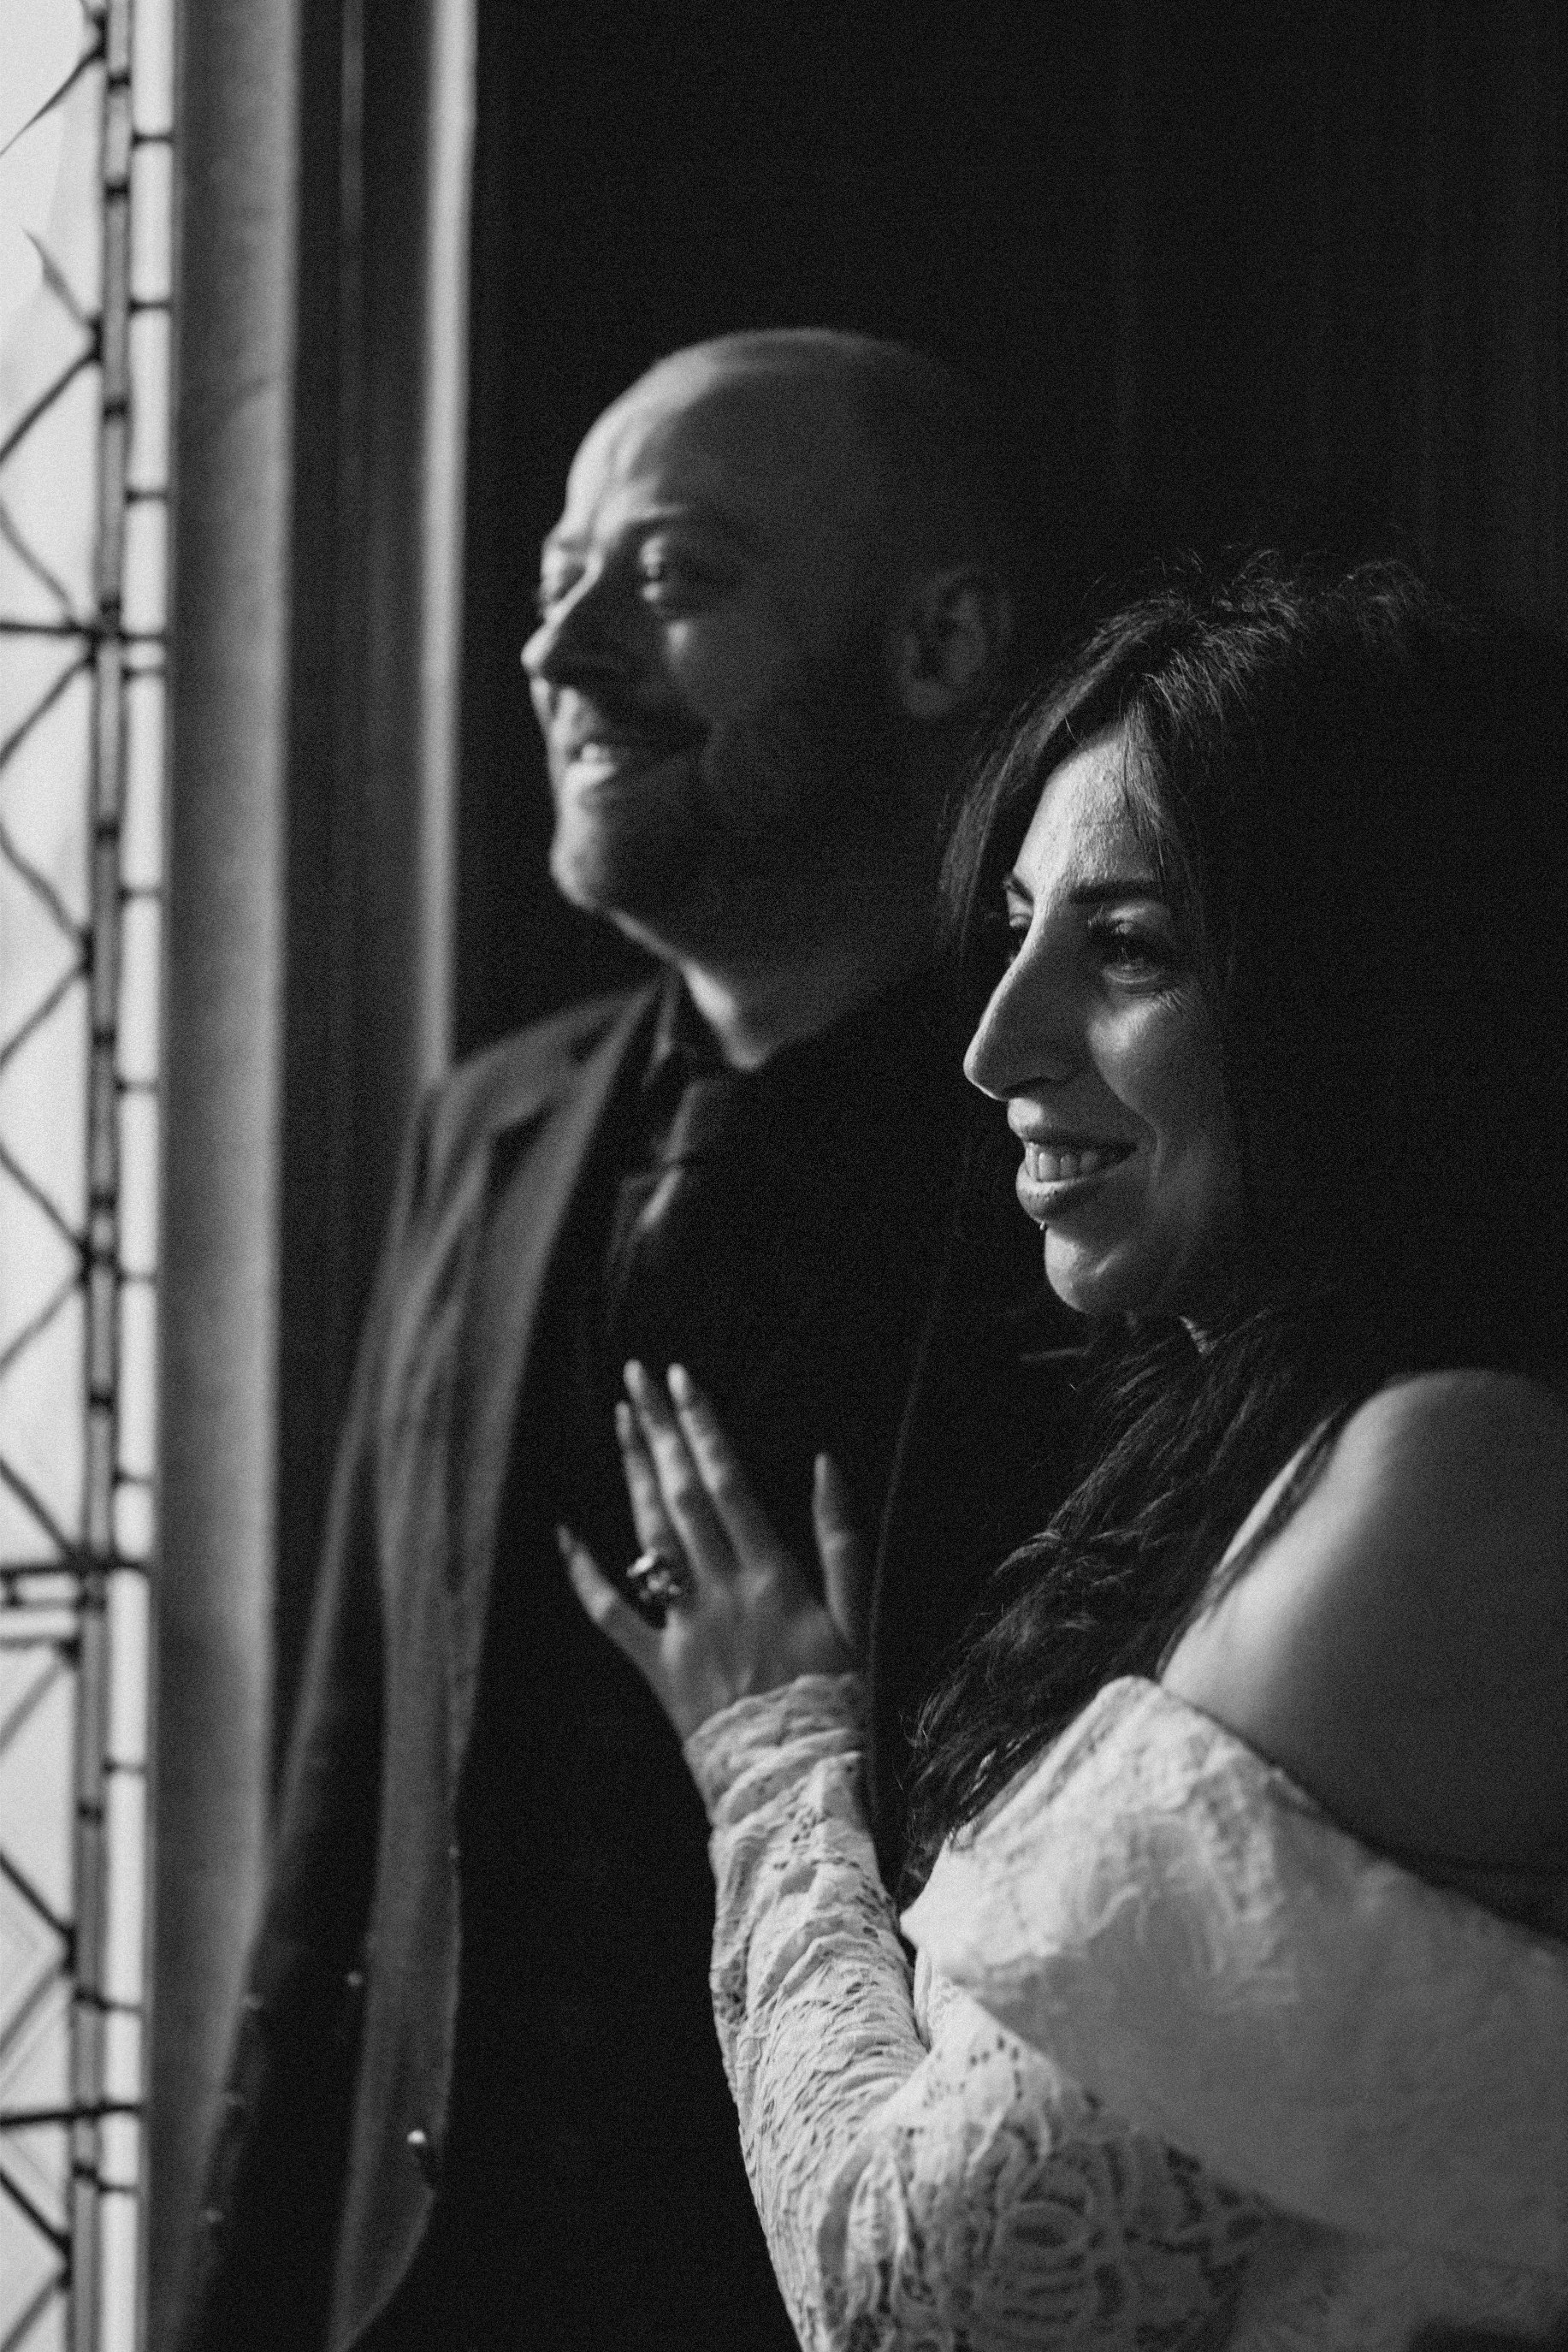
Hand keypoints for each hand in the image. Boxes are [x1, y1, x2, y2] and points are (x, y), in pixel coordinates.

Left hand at [559, 1360, 868, 1739]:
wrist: (800, 1788)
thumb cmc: (843, 1704)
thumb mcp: (860, 1619)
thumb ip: (842, 1541)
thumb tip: (825, 1463)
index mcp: (772, 1578)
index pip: (728, 1482)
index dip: (702, 1426)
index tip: (681, 1378)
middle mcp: (721, 1594)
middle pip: (681, 1496)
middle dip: (658, 1431)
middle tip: (636, 1377)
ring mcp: (684, 1631)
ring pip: (650, 1539)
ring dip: (634, 1475)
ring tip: (621, 1421)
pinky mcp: (659, 1669)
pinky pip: (612, 1616)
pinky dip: (585, 1575)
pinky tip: (564, 1533)